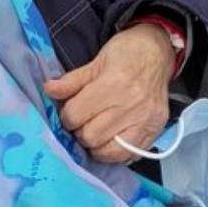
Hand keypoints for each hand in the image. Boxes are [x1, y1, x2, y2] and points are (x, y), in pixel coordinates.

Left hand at [44, 24, 175, 163]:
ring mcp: (146, 119)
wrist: (159, 51)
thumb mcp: (97, 60)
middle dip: (81, 130)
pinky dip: (116, 152)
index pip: (76, 115)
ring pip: (108, 151)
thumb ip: (73, 80)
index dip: (68, 114)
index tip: (72, 110)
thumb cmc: (127, 52)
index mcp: (114, 82)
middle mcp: (132, 104)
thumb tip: (48, 90)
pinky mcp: (155, 129)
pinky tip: (112, 138)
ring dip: (97, 145)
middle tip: (85, 120)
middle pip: (90, 136)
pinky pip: (129, 155)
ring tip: (97, 130)